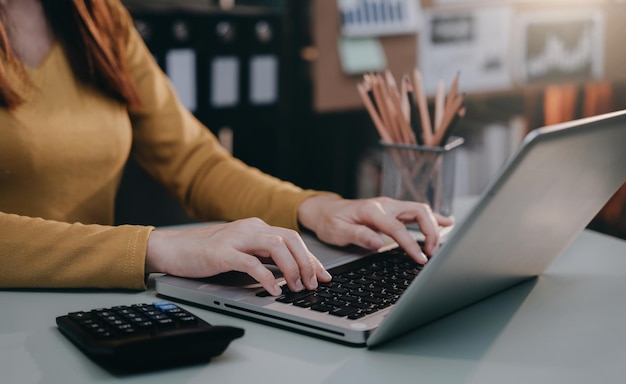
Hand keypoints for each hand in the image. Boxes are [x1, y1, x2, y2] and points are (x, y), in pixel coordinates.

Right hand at [145, 218, 331, 295]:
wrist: (172, 249)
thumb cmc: (205, 254)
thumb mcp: (240, 252)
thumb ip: (262, 257)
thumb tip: (288, 272)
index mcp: (256, 227)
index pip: (292, 238)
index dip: (311, 257)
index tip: (323, 275)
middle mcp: (249, 228)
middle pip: (290, 238)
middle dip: (307, 262)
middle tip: (313, 283)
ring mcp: (236, 238)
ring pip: (276, 246)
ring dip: (291, 268)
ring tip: (296, 287)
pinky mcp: (222, 252)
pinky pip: (251, 262)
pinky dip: (266, 277)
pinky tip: (273, 290)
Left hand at [297, 195, 453, 262]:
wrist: (325, 210)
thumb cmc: (330, 221)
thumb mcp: (337, 232)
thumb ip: (358, 235)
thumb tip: (377, 242)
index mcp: (371, 209)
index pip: (397, 227)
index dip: (411, 244)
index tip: (420, 259)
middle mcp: (384, 205)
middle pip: (417, 211)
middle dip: (431, 231)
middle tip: (432, 253)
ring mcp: (390, 206)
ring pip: (420, 210)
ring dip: (434, 226)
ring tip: (440, 245)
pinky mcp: (393, 211)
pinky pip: (417, 212)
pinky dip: (433, 218)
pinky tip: (447, 223)